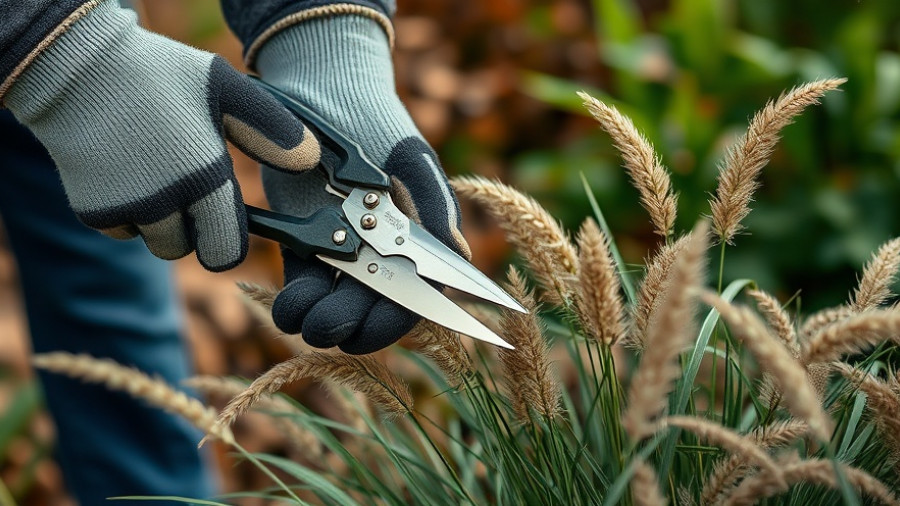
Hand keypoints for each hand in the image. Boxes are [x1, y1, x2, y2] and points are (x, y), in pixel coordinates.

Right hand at [4, 2, 319, 270]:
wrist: (76, 65)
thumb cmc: (161, 75)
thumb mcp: (227, 90)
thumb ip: (271, 131)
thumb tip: (311, 161)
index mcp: (205, 178)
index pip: (225, 251)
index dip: (227, 241)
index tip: (224, 220)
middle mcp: (165, 204)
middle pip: (187, 249)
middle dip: (192, 229)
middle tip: (187, 187)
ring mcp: (125, 211)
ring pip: (155, 241)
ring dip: (160, 222)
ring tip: (156, 173)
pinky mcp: (91, 211)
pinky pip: (120, 231)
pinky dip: (125, 214)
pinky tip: (125, 174)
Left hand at [256, 14, 469, 353]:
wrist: (323, 90)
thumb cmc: (377, 122)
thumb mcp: (410, 159)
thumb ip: (434, 205)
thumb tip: (460, 255)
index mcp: (416, 242)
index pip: (415, 298)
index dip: (398, 320)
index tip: (378, 328)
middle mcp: (382, 255)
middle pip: (374, 313)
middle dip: (354, 329)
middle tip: (332, 327)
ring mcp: (342, 254)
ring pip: (338, 309)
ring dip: (322, 323)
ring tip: (307, 317)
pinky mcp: (303, 247)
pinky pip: (304, 288)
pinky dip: (295, 304)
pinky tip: (290, 302)